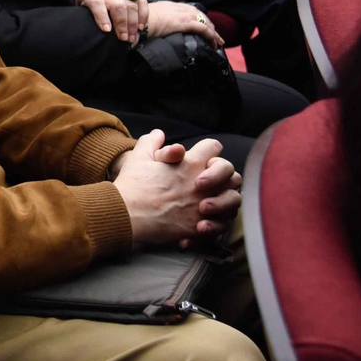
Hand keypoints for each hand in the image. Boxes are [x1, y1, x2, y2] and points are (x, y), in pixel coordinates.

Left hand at [71, 0, 148, 43]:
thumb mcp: (80, 1)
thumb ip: (85, 13)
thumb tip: (89, 32)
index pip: (97, 3)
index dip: (102, 17)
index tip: (106, 30)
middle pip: (118, 6)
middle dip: (122, 24)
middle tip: (124, 38)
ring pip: (131, 4)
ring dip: (134, 22)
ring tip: (133, 36)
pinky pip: (141, 0)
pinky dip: (143, 14)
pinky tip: (140, 26)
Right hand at [112, 131, 240, 247]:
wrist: (126, 214)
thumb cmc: (132, 185)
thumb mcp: (139, 156)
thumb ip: (151, 141)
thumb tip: (159, 134)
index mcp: (189, 163)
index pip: (213, 147)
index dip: (209, 151)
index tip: (201, 159)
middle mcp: (202, 183)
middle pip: (232, 173)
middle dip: (224, 177)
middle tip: (208, 183)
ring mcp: (203, 205)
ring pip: (234, 200)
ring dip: (225, 201)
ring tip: (208, 204)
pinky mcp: (199, 226)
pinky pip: (222, 224)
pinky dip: (216, 224)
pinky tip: (201, 223)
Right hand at [144, 0, 222, 46]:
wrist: (138, 19)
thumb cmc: (139, 21)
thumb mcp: (149, 16)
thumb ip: (155, 19)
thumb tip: (154, 27)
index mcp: (170, 6)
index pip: (190, 10)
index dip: (198, 18)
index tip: (203, 26)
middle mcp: (179, 8)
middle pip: (200, 14)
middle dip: (209, 25)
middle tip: (215, 36)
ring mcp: (183, 15)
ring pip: (204, 21)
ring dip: (213, 32)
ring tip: (217, 42)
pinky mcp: (185, 23)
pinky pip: (203, 28)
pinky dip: (211, 35)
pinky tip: (214, 42)